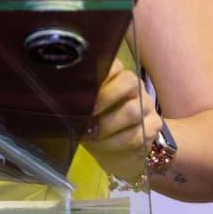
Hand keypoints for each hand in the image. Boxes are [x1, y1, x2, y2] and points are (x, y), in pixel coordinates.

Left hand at [82, 57, 162, 186]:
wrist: (118, 149)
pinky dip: (115, 142)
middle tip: (86, 114)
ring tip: (90, 134)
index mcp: (116, 75)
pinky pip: (137, 134)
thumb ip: (76, 100)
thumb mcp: (83, 109)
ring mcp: (147, 105)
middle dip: (105, 98)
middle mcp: (135, 86)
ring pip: (132, 111)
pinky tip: (102, 145)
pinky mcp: (153, 126)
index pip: (113, 64)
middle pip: (128, 81)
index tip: (81, 90)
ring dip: (107, 125)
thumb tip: (60, 99)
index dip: (99, 74)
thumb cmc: (94, 123)